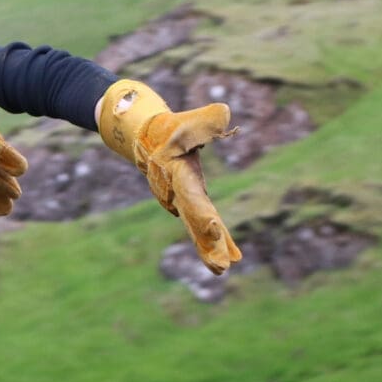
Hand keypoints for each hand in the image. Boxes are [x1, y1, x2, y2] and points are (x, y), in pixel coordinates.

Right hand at [96, 79, 242, 273]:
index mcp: (176, 174)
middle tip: (222, 266)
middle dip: (208, 243)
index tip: (214, 227)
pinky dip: (215, 242)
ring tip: (225, 267)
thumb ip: (207, 120)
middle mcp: (177, 193)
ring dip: (211, 248)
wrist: (147, 141)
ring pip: (198, 229)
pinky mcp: (189, 205)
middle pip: (195, 221)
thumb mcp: (187, 122)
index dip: (201, 212)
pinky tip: (235, 257)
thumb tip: (225, 113)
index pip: (191, 195)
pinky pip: (202, 227)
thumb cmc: (170, 129)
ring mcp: (182, 202)